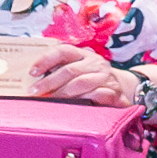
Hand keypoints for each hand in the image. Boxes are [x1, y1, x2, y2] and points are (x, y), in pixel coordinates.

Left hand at [23, 41, 138, 109]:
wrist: (124, 88)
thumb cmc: (93, 80)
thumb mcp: (80, 70)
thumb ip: (61, 72)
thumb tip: (33, 80)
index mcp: (83, 55)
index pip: (63, 51)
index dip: (46, 60)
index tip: (32, 72)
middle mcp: (95, 63)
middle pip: (69, 70)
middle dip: (50, 82)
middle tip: (35, 92)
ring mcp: (105, 77)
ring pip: (81, 83)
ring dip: (63, 93)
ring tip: (50, 100)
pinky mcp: (114, 92)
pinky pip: (97, 95)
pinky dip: (83, 100)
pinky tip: (72, 106)